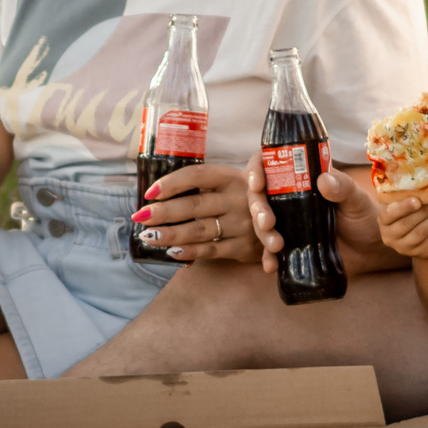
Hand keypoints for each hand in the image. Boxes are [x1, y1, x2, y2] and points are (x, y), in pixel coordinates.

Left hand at [132, 163, 260, 262]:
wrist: (287, 221)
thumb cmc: (245, 200)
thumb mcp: (232, 184)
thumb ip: (204, 186)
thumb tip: (158, 194)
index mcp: (232, 177)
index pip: (197, 175)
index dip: (172, 182)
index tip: (149, 192)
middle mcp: (238, 199)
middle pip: (195, 205)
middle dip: (164, 212)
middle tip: (140, 217)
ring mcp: (242, 224)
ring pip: (200, 230)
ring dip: (171, 234)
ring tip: (149, 236)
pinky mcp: (244, 247)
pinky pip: (212, 250)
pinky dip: (190, 251)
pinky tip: (171, 252)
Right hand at [245, 158, 384, 272]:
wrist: (371, 249)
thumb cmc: (364, 216)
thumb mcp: (356, 199)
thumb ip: (343, 188)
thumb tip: (323, 181)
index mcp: (302, 178)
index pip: (271, 165)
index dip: (257, 169)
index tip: (257, 183)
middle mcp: (290, 198)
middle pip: (260, 196)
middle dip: (258, 208)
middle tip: (268, 222)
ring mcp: (288, 223)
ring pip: (262, 223)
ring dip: (262, 234)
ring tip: (276, 245)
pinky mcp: (291, 246)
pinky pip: (271, 251)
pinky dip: (268, 258)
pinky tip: (271, 265)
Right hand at [374, 194, 427, 261]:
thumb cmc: (415, 215)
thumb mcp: (408, 205)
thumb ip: (409, 196)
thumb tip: (424, 184)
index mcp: (384, 221)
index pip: (389, 215)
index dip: (403, 207)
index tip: (417, 200)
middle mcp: (390, 237)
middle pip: (406, 224)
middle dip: (423, 210)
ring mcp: (405, 248)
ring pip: (420, 231)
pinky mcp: (421, 252)